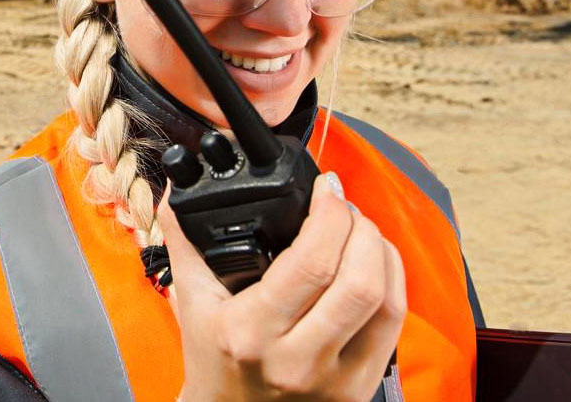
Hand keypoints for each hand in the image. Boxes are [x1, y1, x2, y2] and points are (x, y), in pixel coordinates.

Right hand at [158, 173, 406, 401]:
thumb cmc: (213, 358)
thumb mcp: (192, 300)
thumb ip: (184, 239)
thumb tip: (176, 191)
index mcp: (250, 330)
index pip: (310, 264)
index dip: (329, 215)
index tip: (325, 188)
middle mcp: (296, 359)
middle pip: (357, 282)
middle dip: (360, 227)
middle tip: (343, 206)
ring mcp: (334, 379)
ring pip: (383, 302)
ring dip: (380, 250)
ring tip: (360, 228)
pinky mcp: (360, 389)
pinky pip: (394, 325)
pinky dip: (393, 280)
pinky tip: (375, 259)